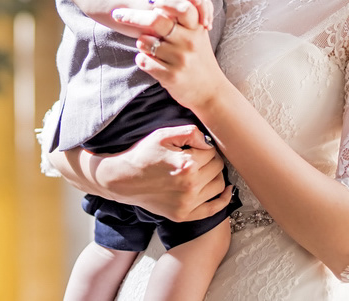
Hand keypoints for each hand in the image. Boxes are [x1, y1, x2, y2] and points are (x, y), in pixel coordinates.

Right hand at [94, 125, 232, 221]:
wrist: (122, 179)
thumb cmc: (142, 155)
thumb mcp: (163, 135)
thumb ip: (190, 132)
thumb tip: (208, 142)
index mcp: (186, 165)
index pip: (212, 152)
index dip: (205, 146)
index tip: (196, 146)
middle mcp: (189, 186)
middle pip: (218, 168)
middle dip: (212, 159)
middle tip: (200, 156)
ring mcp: (187, 203)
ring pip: (219, 186)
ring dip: (216, 175)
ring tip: (205, 169)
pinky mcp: (183, 215)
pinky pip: (213, 209)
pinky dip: (223, 199)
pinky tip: (226, 190)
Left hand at [114, 0, 227, 112]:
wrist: (209, 91)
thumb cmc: (199, 58)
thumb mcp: (198, 34)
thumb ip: (187, 15)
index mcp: (196, 28)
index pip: (181, 6)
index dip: (164, 0)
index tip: (151, 1)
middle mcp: (189, 41)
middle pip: (155, 20)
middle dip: (132, 16)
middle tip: (118, 15)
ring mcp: (180, 59)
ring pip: (144, 42)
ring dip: (141, 43)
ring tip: (148, 46)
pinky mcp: (171, 75)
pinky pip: (143, 61)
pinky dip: (141, 59)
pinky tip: (149, 60)